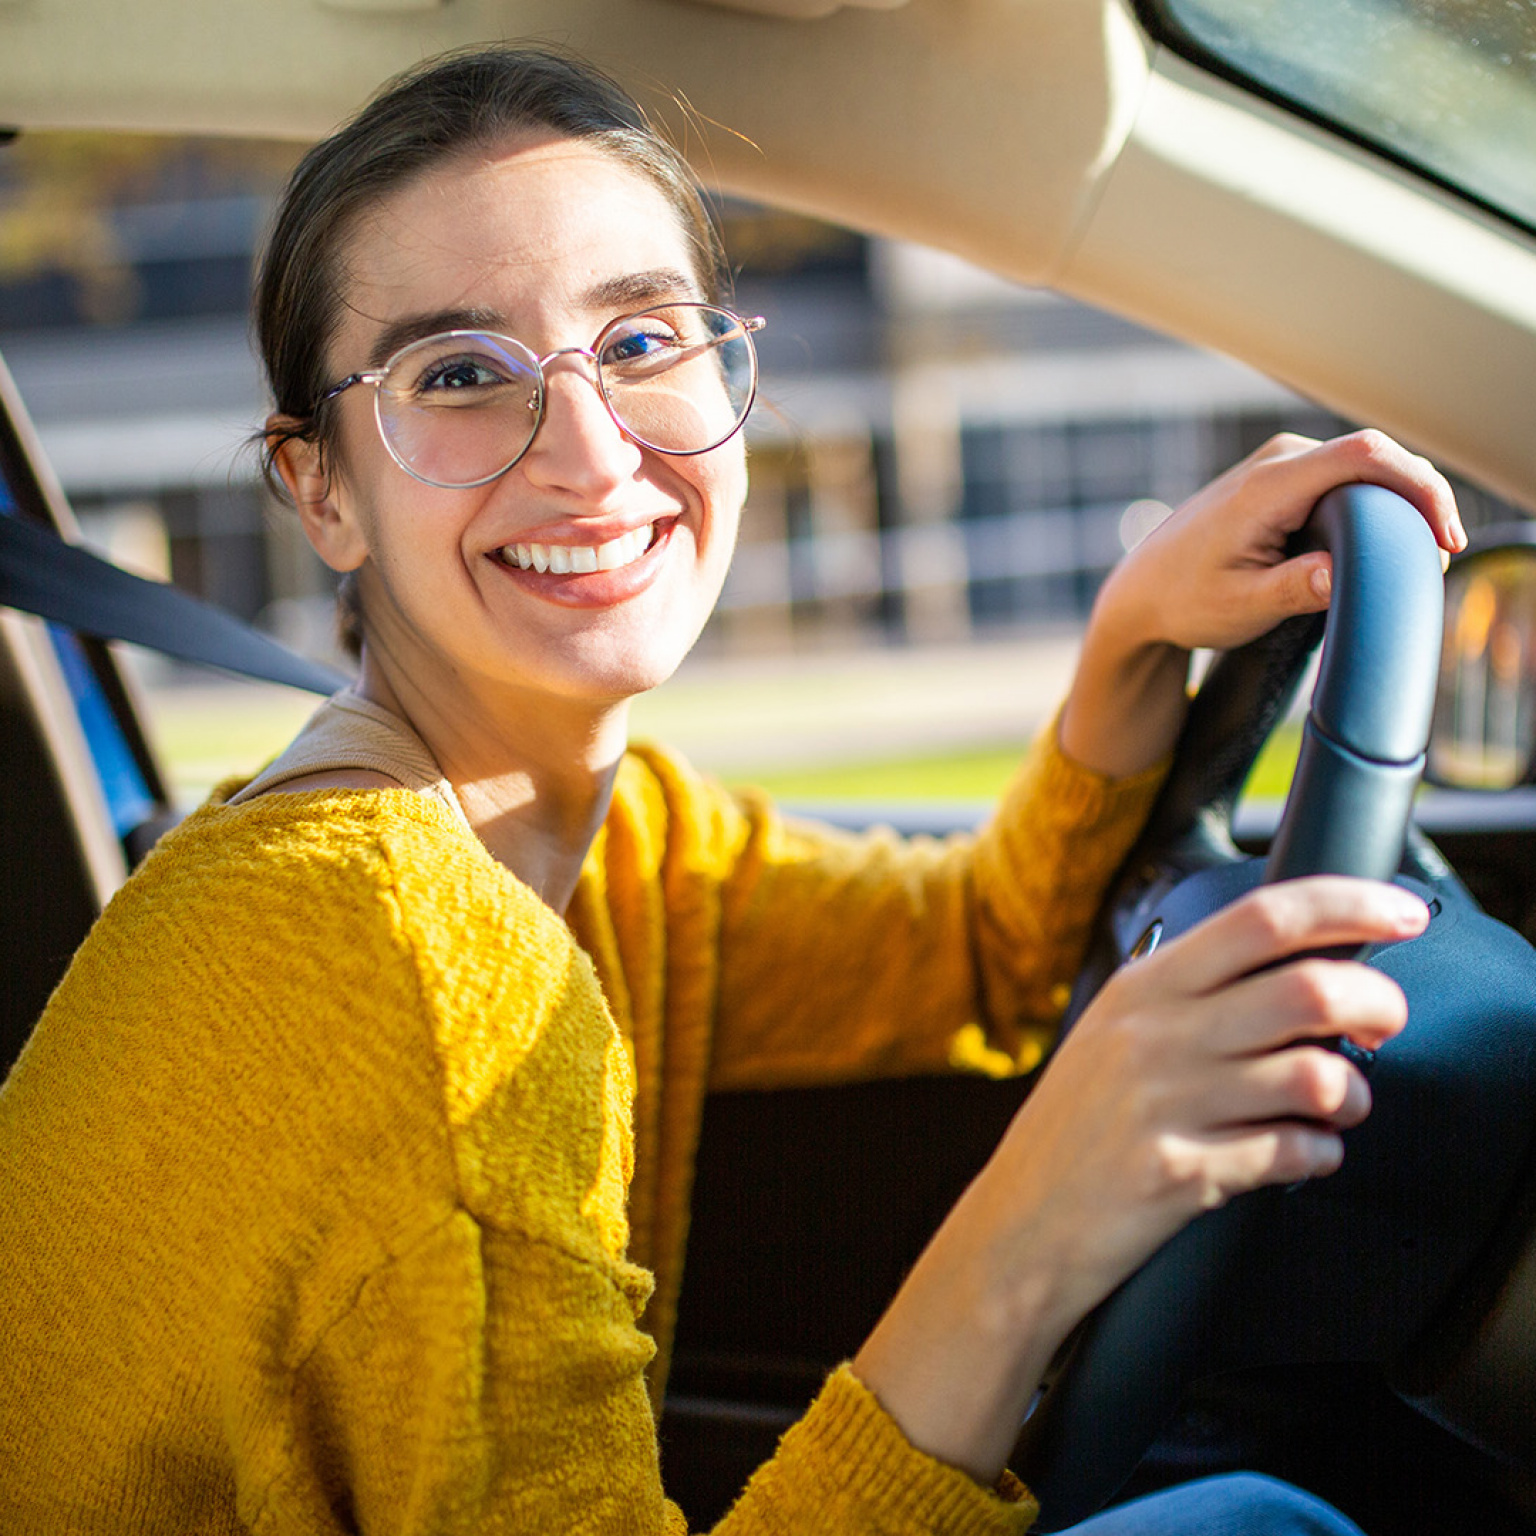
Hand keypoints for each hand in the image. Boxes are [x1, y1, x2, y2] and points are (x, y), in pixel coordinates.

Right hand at [851, 875, 1427, 1483]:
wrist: (1018, 1225)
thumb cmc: (1075, 1128)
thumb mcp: (1113, 1033)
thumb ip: (1190, 996)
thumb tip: (1299, 969)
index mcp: (1145, 987)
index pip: (1261, 917)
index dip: (1347, 904)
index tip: (1402, 912)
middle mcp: (1155, 1036)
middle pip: (1307, 989)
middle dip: (1377, 1002)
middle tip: (1386, 1021)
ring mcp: (1167, 1105)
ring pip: (1315, 1076)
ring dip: (1355, 1094)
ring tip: (1343, 1104)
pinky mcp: (1182, 1174)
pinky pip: (1294, 1153)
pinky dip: (1322, 1154)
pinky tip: (1306, 1154)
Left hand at [1059, 431, 1466, 777]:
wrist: (1142, 591)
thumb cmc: (1184, 600)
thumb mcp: (1239, 607)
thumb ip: (1292, 588)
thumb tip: (1340, 574)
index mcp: (1268, 486)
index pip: (1366, 456)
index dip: (1419, 487)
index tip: (1444, 537)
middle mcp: (1278, 461)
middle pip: (1376, 458)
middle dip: (1420, 500)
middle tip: (1438, 559)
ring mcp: (1281, 465)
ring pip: (1364, 469)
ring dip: (1399, 505)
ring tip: (1419, 557)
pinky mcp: (1285, 479)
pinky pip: (1345, 480)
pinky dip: (1375, 508)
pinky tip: (1387, 545)